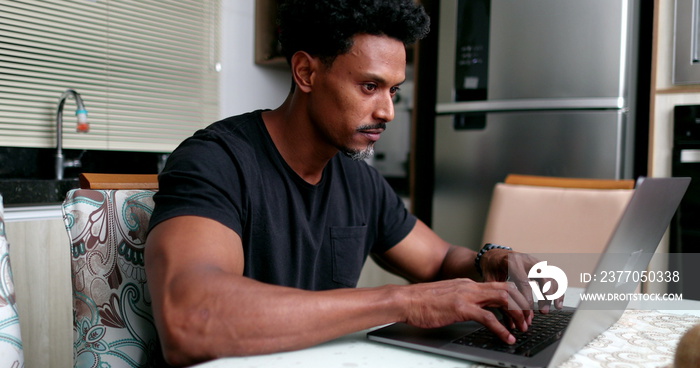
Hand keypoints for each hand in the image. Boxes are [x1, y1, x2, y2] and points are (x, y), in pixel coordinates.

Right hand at [401, 278, 531, 343]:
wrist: (405, 300)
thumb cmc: (422, 302)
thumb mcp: (448, 298)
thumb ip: (463, 301)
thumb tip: (476, 312)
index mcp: (468, 284)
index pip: (500, 285)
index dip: (516, 298)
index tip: (522, 312)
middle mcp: (470, 286)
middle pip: (508, 289)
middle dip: (523, 305)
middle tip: (528, 321)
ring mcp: (466, 296)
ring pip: (503, 299)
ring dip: (517, 314)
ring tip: (522, 328)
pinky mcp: (461, 308)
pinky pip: (488, 318)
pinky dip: (502, 329)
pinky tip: (507, 338)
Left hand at [480, 249, 564, 312]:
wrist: (493, 253)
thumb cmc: (491, 267)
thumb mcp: (490, 280)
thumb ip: (500, 298)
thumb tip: (511, 322)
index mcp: (513, 262)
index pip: (524, 281)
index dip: (527, 298)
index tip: (528, 312)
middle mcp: (527, 260)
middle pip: (544, 276)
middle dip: (547, 295)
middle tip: (544, 311)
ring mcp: (535, 261)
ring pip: (552, 275)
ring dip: (556, 292)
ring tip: (556, 307)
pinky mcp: (540, 266)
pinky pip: (553, 276)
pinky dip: (558, 288)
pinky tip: (558, 301)